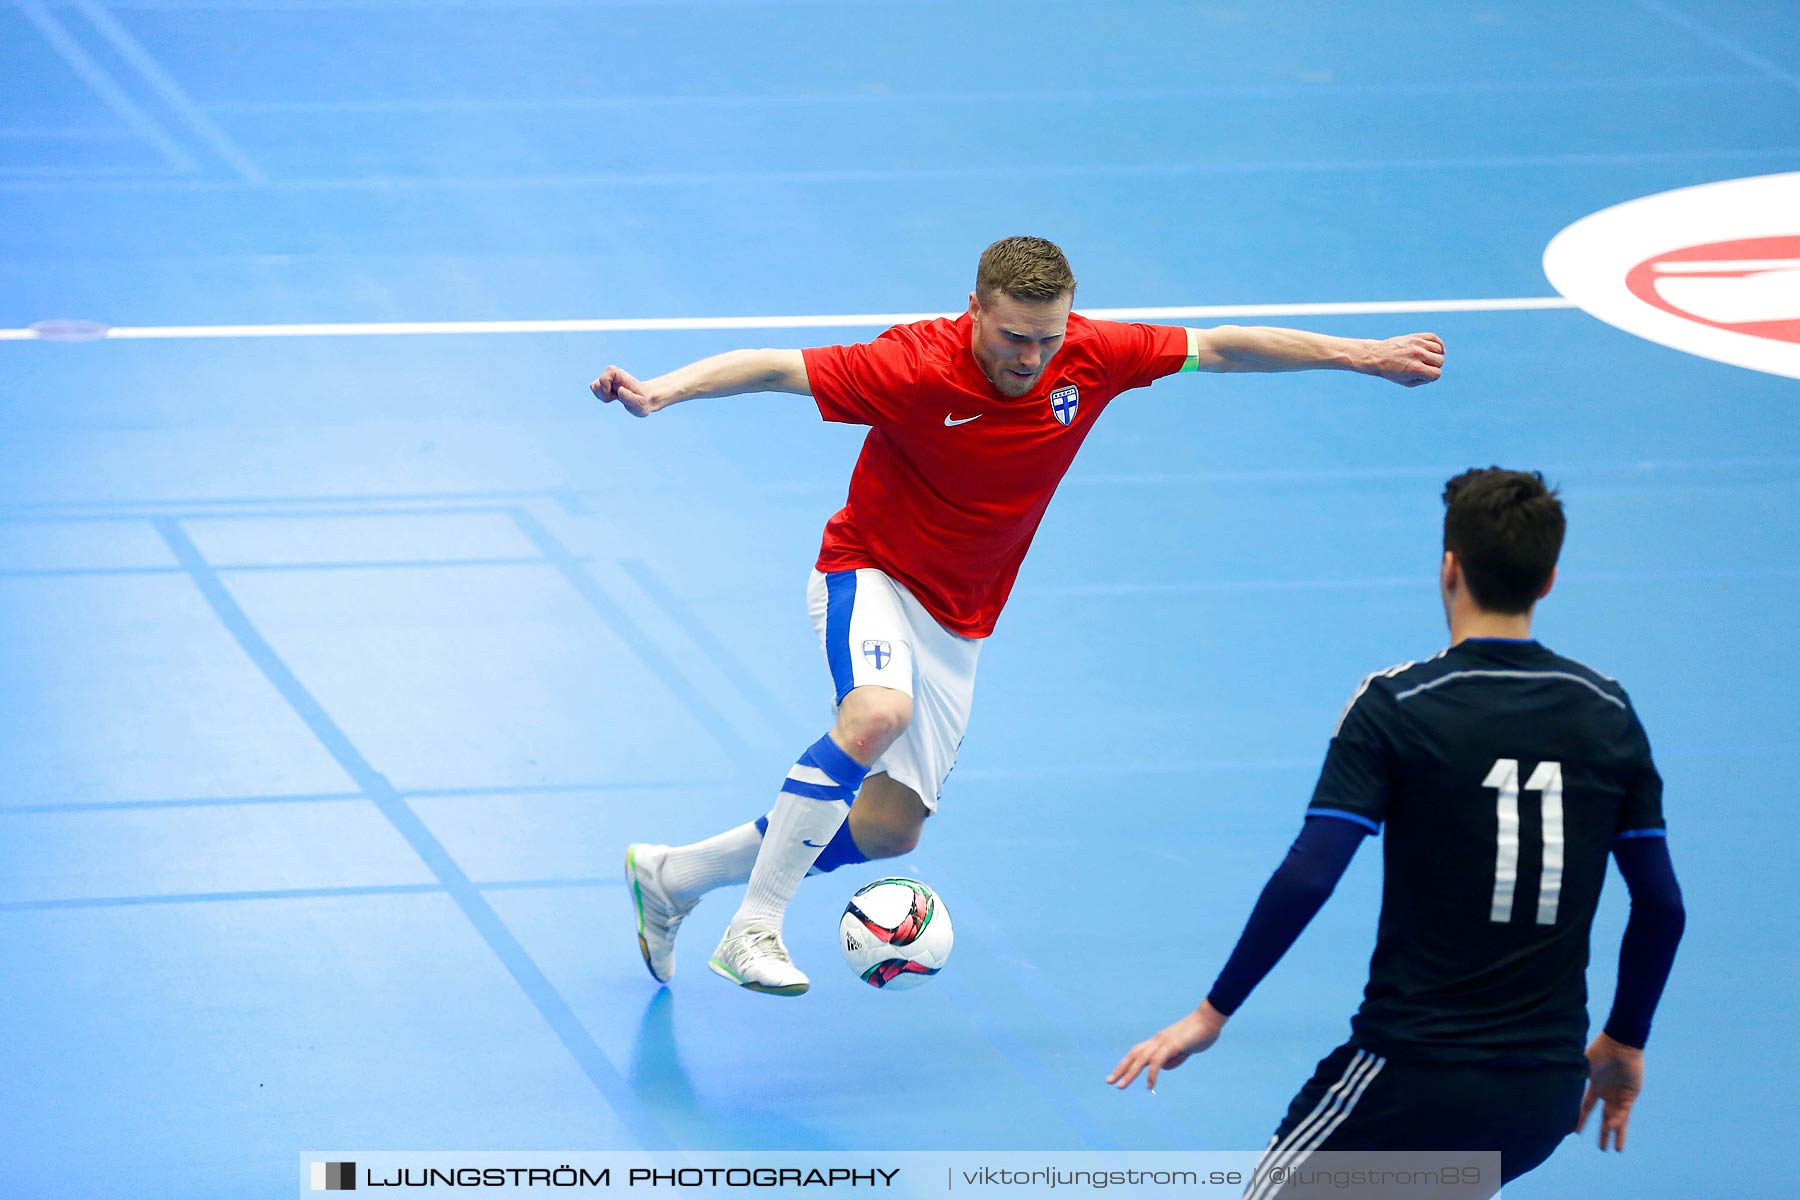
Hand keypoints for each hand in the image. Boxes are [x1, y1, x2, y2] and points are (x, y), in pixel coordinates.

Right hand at [590, 365, 660, 416]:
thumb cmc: (644, 402)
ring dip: (602, 396)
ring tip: (614, 398)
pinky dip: (602, 397)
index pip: (610, 370)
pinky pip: (597, 390)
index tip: (613, 393)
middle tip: (615, 398)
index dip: (607, 382)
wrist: (646, 399)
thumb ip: (630, 398)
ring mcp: (610, 381)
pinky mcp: (607, 386)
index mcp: (623, 377)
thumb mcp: (640, 404)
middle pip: (598, 382)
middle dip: (603, 393)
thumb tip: (620, 390)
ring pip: (595, 386)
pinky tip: (613, 398)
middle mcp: (615, 376)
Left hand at [1106, 1001, 1227, 1090]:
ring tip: (1120, 1086)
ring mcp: (1163, 1042)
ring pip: (1141, 1059)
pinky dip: (1151, 1074)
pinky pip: (1157, 1061)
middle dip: (1120, 1069)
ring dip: (1129, 1073)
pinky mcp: (1172, 1045)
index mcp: (1158, 1041)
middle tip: (1108, 1081)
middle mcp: (1157, 1040)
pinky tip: (1149, 1086)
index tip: (1116, 1075)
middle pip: (1133, 1055)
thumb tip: (1162, 1068)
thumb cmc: (1199, 1034)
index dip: (1126, 1063)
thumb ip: (1172, 1058)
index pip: (1136, 1052)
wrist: (1209, 1019)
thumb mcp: (1184, 1050)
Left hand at [1367, 333, 1443, 386]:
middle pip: (1439, 361)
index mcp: (1415, 368)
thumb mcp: (1406, 382)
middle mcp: (1418, 355)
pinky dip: (1438, 343)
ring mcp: (1417, 344)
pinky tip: (1437, 350)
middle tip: (1422, 367)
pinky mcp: (1415, 336)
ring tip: (1424, 359)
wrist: (1376, 356)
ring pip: (1438, 350)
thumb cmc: (1391, 372)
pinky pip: (1434, 337)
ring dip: (1434, 356)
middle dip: (1433, 366)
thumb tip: (1436, 371)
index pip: (1436, 374)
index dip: (1431, 376)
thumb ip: (1424, 379)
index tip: (1423, 376)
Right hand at [1577, 1032, 1644, 1151]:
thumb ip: (1570, 1077)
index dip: (1581, 1120)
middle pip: (1605, 1118)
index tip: (1575, 1132)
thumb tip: (1549, 1081)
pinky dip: (1617, 1120)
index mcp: (1595, 1087)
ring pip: (1618, 1120)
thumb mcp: (1581, 1066)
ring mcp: (1620, 1095)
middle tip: (1602, 1149)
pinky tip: (1611, 1126)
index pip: (1587, 1108)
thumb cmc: (1599, 1051)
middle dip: (1603, 1134)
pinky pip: (1624, 1112)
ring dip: (1615, 1134)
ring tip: (1614, 1150)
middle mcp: (1608, 1093)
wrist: (1620, 1044)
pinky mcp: (1632, 1095)